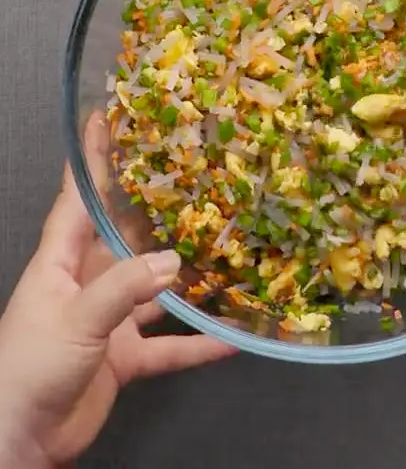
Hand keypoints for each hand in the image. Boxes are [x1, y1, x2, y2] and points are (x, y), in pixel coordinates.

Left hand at [0, 114, 235, 465]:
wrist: (20, 443)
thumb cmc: (29, 369)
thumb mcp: (73, 319)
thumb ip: (123, 288)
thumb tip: (174, 261)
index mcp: (62, 262)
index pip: (78, 200)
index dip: (91, 161)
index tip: (105, 121)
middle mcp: (88, 282)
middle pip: (126, 237)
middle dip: (155, 211)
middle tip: (192, 179)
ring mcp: (109, 319)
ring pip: (155, 288)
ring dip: (186, 276)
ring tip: (225, 249)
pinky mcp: (125, 355)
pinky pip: (170, 345)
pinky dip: (198, 342)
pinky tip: (232, 337)